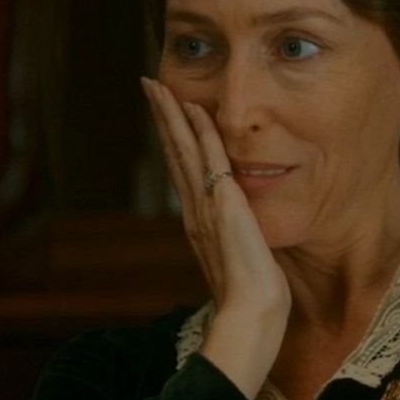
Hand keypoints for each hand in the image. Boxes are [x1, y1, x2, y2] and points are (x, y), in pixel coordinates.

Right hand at [141, 77, 289, 398]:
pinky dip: (200, 132)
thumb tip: (238, 231)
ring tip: (158, 86)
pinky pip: (211, 158)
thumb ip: (233, 240)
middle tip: (149, 84)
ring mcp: (205, 206)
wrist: (250, 314)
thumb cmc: (251, 296)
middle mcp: (194, 209)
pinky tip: (193, 108)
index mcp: (197, 221)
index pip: (182, 169)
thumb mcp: (239, 259)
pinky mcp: (224, 204)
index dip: (171, 138)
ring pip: (183, 149)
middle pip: (173, 152)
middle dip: (162, 117)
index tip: (164, 112)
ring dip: (171, 115)